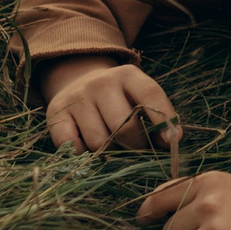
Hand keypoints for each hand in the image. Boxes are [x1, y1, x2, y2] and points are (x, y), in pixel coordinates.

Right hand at [41, 57, 181, 153]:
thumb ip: (157, 115)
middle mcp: (101, 83)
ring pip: (100, 142)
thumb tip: (173, 141)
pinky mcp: (56, 114)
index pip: (150, 94)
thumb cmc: (118, 97)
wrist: (77, 81)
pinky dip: (83, 154)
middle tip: (136, 148)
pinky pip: (73, 146)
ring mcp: (77, 98)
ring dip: (109, 152)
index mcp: (128, 75)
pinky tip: (88, 146)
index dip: (164, 120)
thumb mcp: (137, 96)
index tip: (173, 141)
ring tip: (112, 146)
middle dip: (135, 146)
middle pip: (125, 126)